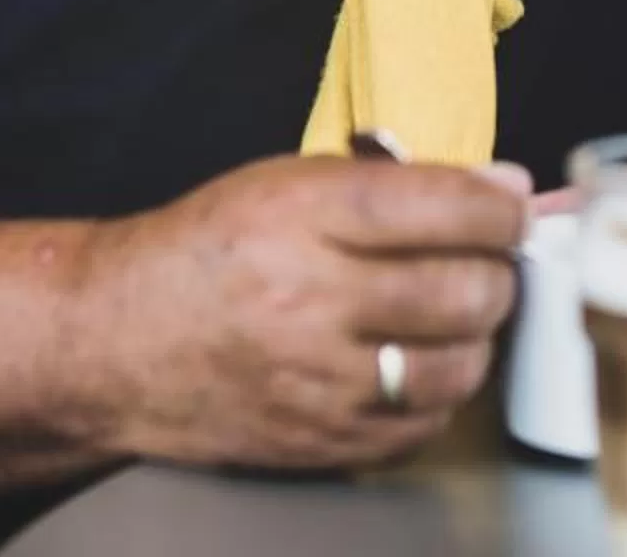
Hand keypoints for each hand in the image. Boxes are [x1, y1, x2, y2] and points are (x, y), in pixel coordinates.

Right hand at [78, 155, 527, 469]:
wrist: (114, 343)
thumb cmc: (208, 250)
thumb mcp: (286, 184)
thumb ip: (394, 183)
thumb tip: (503, 188)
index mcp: (302, 214)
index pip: (444, 207)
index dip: (501, 209)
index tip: (512, 209)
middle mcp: (310, 299)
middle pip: (464, 292)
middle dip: (497, 274)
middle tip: (488, 264)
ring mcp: (315, 381)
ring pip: (456, 367)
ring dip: (475, 339)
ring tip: (454, 317)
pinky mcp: (318, 443)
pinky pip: (422, 427)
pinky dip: (437, 396)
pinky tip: (417, 365)